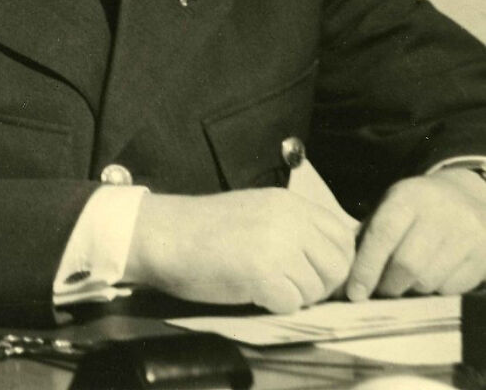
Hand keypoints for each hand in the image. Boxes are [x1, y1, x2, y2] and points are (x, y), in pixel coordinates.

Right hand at [125, 188, 355, 312]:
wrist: (166, 234)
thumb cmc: (206, 228)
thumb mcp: (259, 212)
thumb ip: (294, 227)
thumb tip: (327, 258)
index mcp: (289, 203)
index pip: (342, 235)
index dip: (336, 261)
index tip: (316, 273)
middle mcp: (289, 220)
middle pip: (337, 265)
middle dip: (322, 285)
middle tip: (293, 288)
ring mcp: (277, 245)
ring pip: (316, 288)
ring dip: (296, 297)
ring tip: (267, 286)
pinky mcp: (262, 273)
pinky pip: (291, 304)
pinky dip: (276, 305)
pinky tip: (253, 292)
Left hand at [346, 169, 485, 300]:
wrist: (467, 197)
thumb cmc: (417, 208)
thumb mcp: (390, 207)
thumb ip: (368, 235)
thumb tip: (345, 272)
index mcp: (409, 196)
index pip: (383, 234)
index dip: (366, 267)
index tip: (354, 292)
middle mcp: (439, 212)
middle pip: (407, 264)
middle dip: (387, 285)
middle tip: (379, 291)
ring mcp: (465, 234)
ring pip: (428, 281)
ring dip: (411, 289)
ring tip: (405, 281)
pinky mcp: (482, 256)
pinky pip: (451, 289)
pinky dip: (435, 291)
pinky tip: (432, 276)